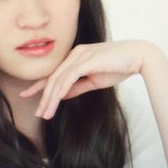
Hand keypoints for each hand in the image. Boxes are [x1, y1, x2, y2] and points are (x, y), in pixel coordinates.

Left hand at [19, 40, 151, 118]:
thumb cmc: (119, 67)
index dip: (40, 85)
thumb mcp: (95, 80)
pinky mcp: (86, 60)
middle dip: (43, 96)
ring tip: (45, 114)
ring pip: (58, 79)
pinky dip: (60, 91)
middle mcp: (74, 53)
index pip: (54, 73)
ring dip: (50, 98)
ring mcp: (80, 55)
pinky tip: (55, 102)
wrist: (138, 56)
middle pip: (53, 77)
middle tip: (37, 113)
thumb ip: (78, 87)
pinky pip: (68, 77)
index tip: (28, 96)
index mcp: (76, 56)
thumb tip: (62, 95)